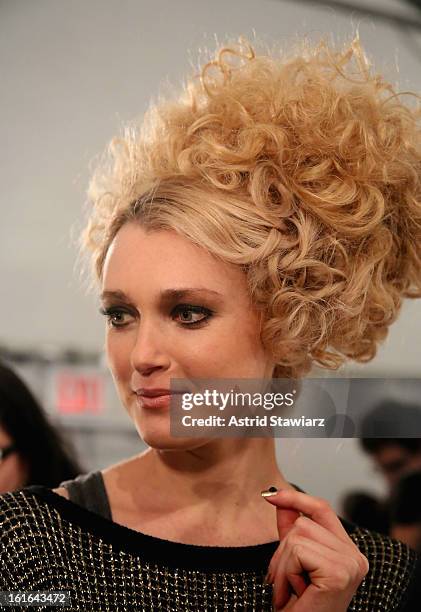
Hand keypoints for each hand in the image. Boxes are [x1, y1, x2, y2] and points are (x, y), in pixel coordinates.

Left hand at [262, 489, 368, 611]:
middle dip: (283, 551)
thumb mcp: (291, 561)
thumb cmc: (297, 606)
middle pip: (304, 523)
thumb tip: (278, 497)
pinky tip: (295, 594)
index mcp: (349, 552)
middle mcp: (355, 556)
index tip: (270, 496)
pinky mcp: (339, 572)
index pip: (323, 509)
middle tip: (285, 582)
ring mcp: (350, 564)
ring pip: (297, 536)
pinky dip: (285, 573)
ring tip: (289, 590)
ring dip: (282, 565)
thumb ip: (289, 530)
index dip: (296, 498)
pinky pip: (298, 551)